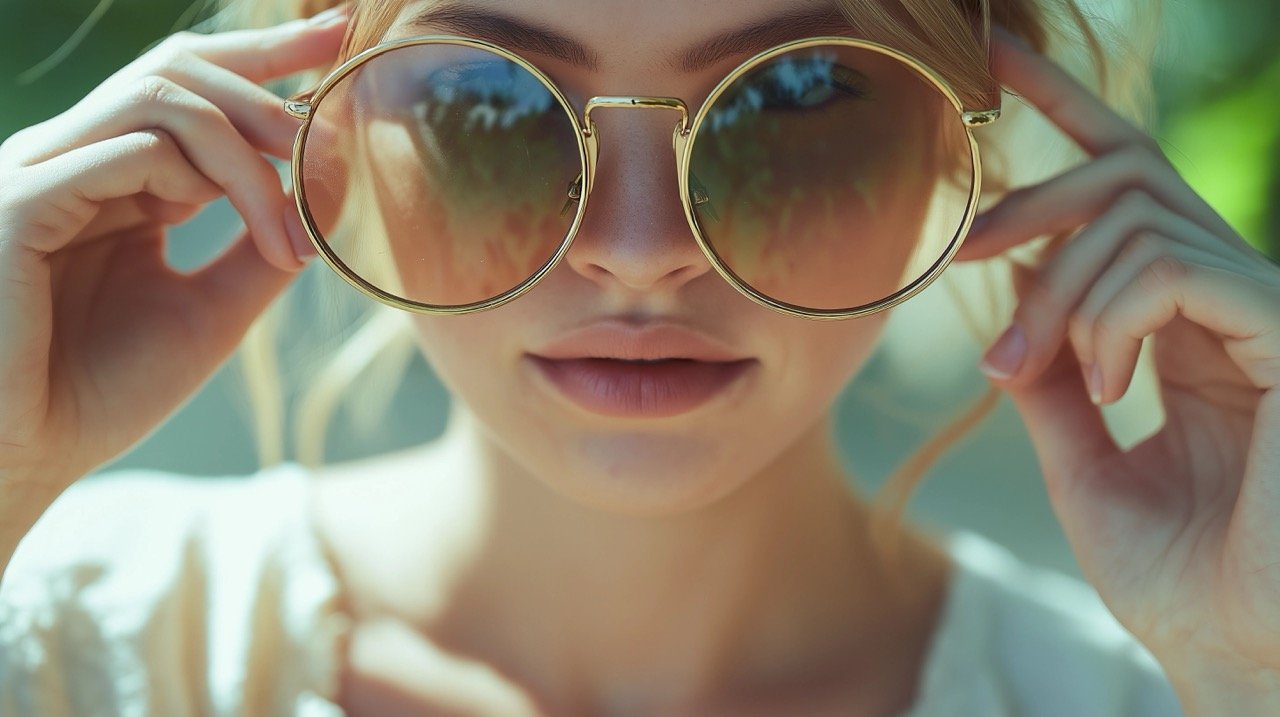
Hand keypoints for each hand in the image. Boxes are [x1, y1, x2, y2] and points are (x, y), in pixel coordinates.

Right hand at [0, 8, 346, 495]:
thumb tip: (329, 187)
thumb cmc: (102, 390)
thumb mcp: (211, 310)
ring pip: (159, 101)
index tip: (334, 38)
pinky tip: (255, 230)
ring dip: (249, 146)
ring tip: (296, 211)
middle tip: (333, 121)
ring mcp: (40, 175)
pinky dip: (209, 180)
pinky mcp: (18, 206)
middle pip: (173, 72)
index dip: (261, 56)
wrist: (24, 461)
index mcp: (111, 179)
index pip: (186, 89)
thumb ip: (262, 246)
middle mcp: (73, 161)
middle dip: (266, 79)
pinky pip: (122, 152)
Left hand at [957, 27, 1279, 705]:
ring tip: (1026, 366)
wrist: (1237, 656)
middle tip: (959, 245)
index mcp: (1190, 325)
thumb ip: (1050, 375)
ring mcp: (1268, 314)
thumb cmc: (1176, 578)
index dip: (1068, 112)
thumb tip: (1009, 301)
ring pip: (1137, 220)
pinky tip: (1105, 381)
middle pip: (1129, 178)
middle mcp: (1234, 303)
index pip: (1133, 191)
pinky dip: (1112, 315)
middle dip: (1031, 193)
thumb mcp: (1083, 462)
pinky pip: (1176, 267)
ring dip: (1055, 288)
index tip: (1000, 59)